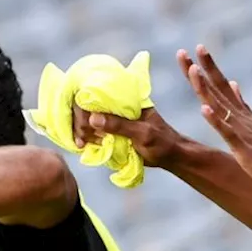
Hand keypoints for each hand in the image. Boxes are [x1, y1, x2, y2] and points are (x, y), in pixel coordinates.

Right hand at [71, 72, 186, 168]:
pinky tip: (83, 146)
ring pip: (87, 118)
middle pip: (88, 106)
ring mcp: (114, 119)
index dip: (85, 107)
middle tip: (83, 139)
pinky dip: (85, 137)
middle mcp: (118, 106)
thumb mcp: (143, 133)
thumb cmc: (162, 142)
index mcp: (128, 99)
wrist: (170, 155)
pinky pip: (92, 131)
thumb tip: (93, 118)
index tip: (85, 124)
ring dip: (81, 130)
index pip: (98, 94)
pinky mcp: (112, 131)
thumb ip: (120, 125)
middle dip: (81, 121)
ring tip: (83, 144)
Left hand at [182, 45, 251, 194]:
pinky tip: (204, 109)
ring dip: (206, 88)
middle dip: (204, 68)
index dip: (209, 68)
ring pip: (221, 106)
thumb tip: (233, 84)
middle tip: (190, 48)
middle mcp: (243, 118)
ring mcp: (244, 132)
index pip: (223, 86)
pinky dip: (216, 120)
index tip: (197, 49)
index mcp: (244, 114)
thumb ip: (243, 107)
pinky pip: (228, 133)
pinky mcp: (245, 149)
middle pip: (219, 89)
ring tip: (192, 70)